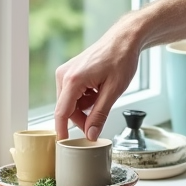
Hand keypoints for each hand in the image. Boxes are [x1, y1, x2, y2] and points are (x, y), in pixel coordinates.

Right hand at [54, 22, 141, 139]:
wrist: (124, 38)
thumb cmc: (121, 58)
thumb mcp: (114, 90)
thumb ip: (100, 114)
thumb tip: (91, 135)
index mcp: (73, 80)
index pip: (62, 113)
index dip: (63, 132)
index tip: (64, 147)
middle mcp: (64, 75)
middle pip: (67, 109)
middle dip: (82, 117)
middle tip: (100, 116)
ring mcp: (66, 72)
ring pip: (70, 103)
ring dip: (86, 106)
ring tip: (102, 94)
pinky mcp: (70, 71)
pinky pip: (73, 94)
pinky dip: (85, 97)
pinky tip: (98, 88)